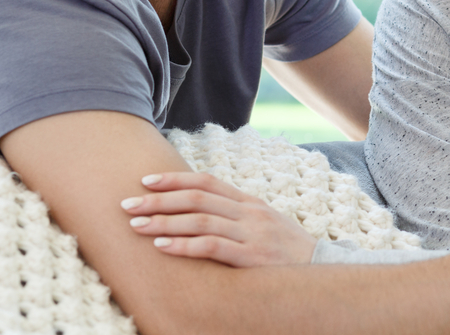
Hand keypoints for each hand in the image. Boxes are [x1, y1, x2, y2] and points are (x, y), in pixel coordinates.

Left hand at [120, 171, 317, 266]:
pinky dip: (185, 244)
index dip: (174, 179)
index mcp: (249, 202)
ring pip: (200, 220)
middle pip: (197, 197)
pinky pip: (213, 247)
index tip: (145, 180)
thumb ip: (234, 217)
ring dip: (164, 221)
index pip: (206, 181)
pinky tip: (163, 245)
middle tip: (127, 204)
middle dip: (159, 200)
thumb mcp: (262, 226)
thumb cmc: (286, 252)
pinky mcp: (252, 258)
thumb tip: (196, 212)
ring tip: (137, 226)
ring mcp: (252, 234)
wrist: (322, 271)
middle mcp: (249, 212)